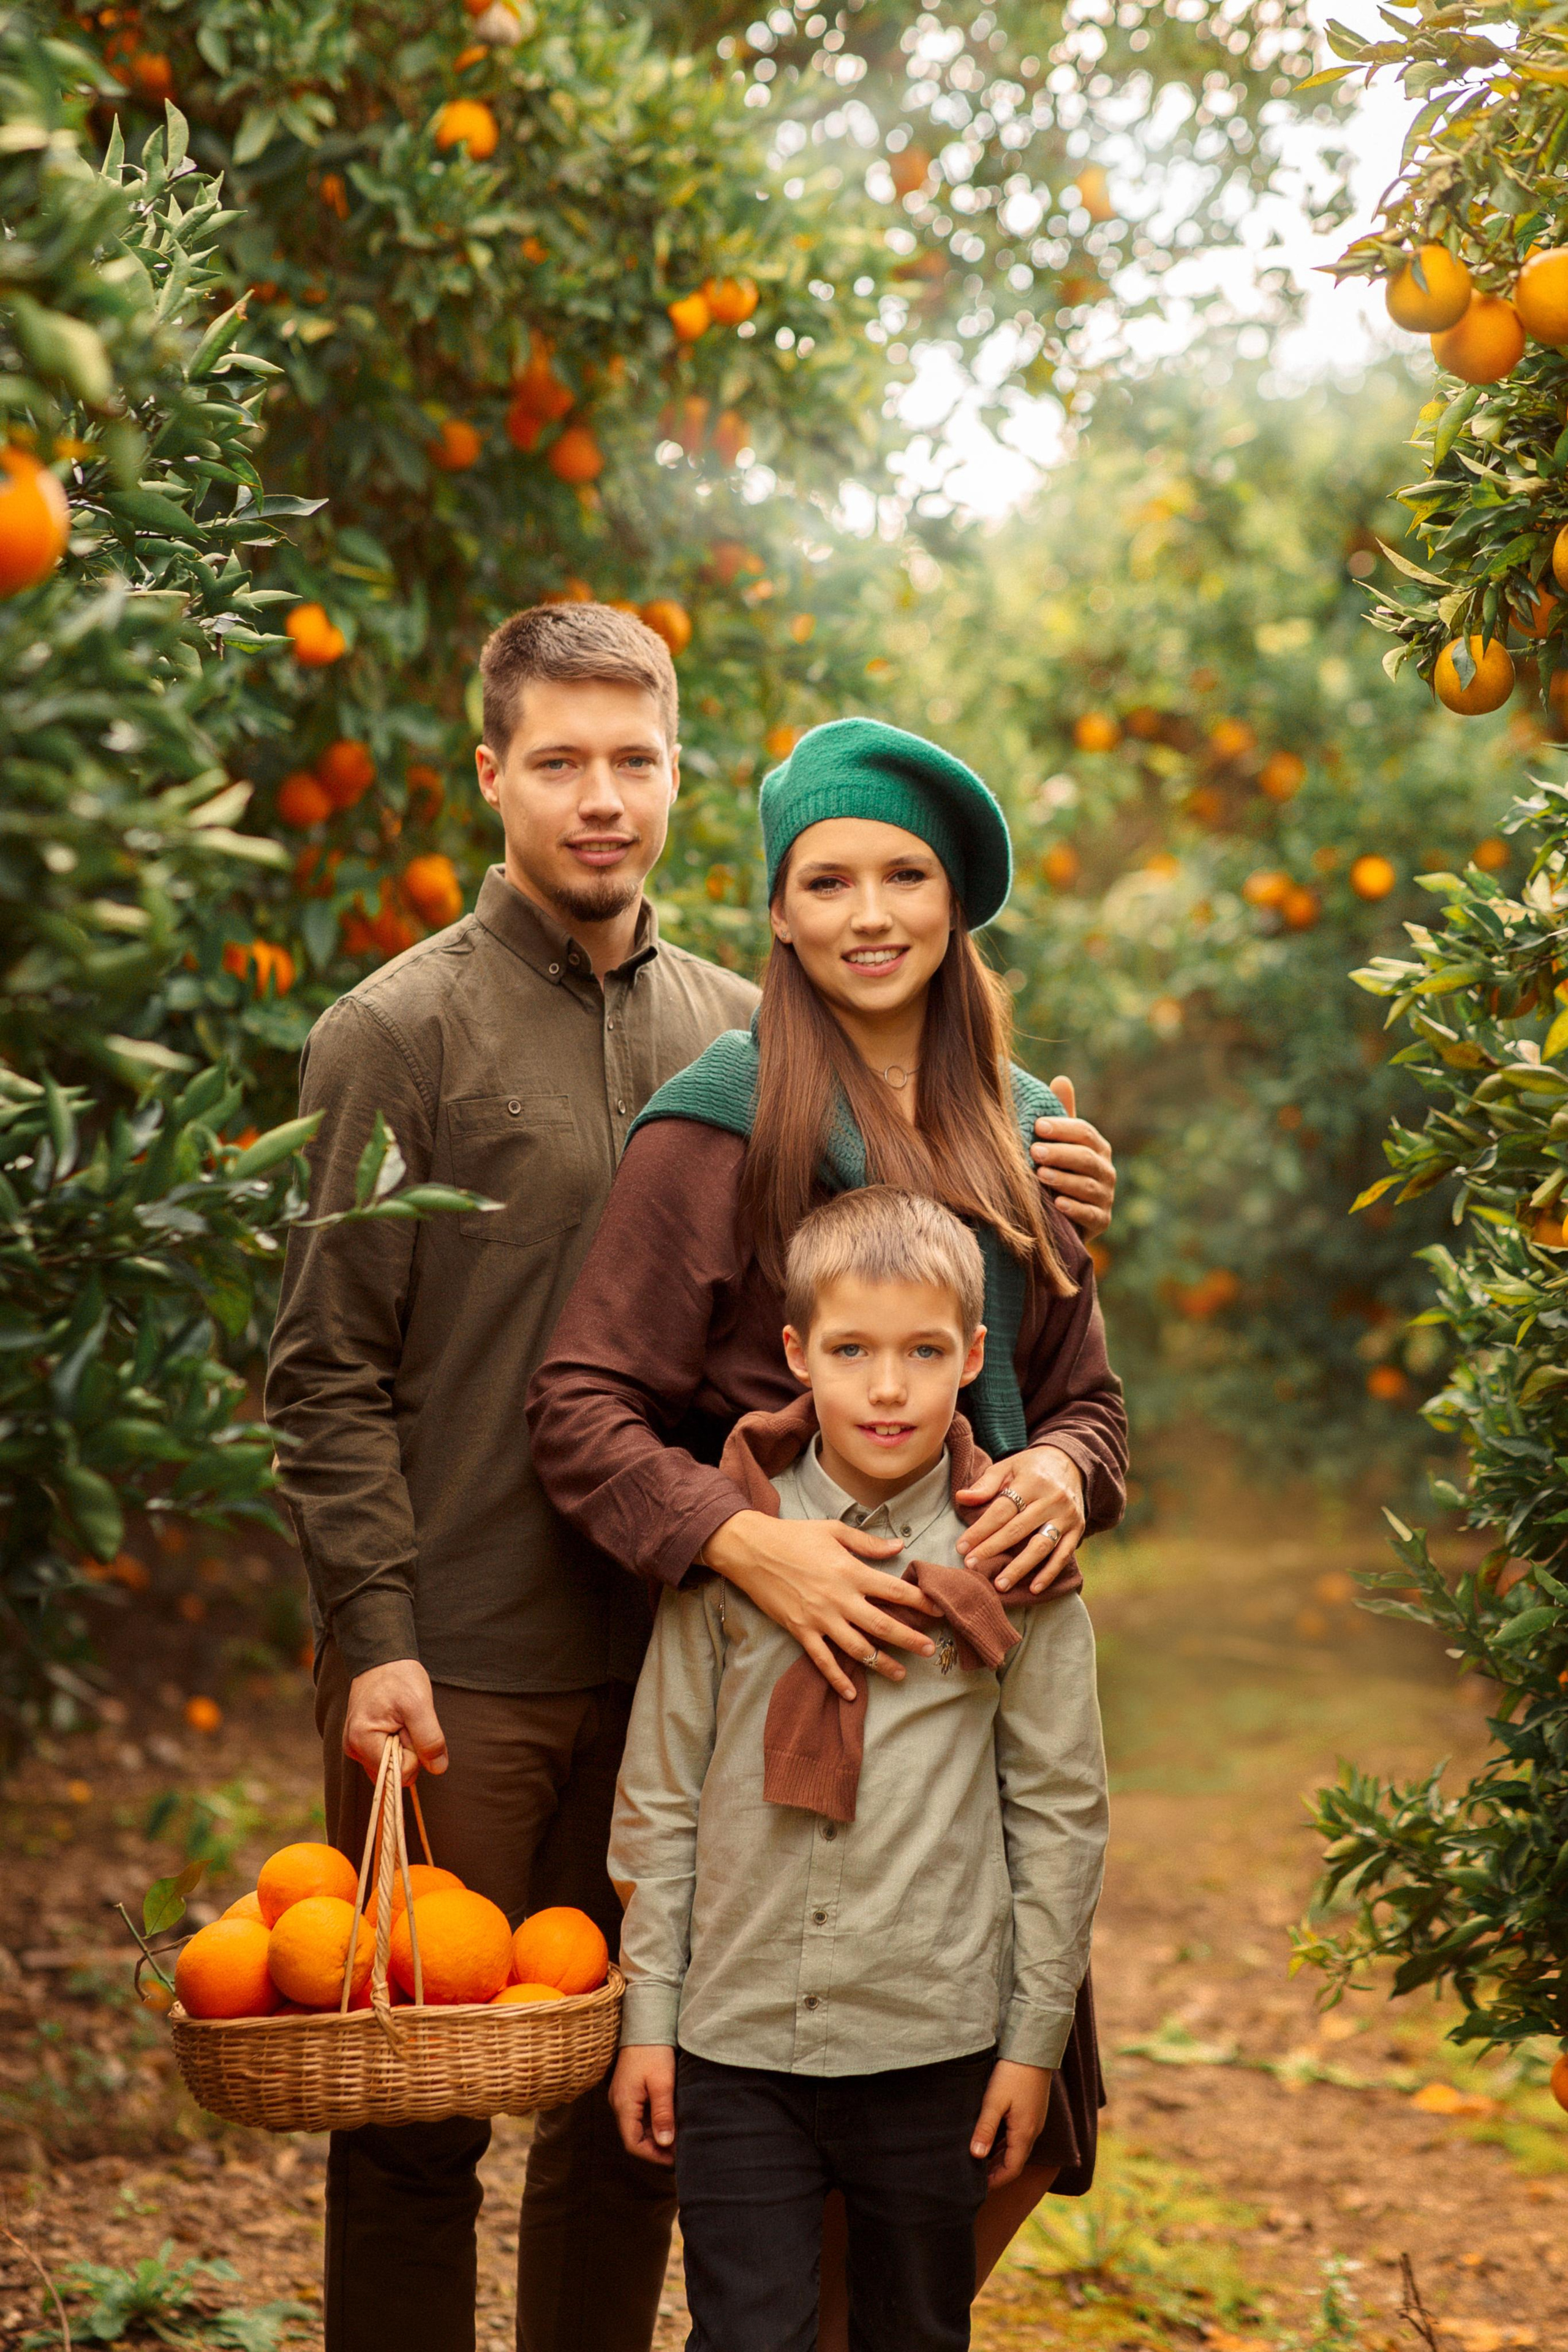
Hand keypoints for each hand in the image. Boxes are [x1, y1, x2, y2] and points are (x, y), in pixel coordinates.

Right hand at [343, 1659, 447, 1782]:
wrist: (382, 1658)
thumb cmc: (399, 1677)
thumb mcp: (419, 1704)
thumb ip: (429, 1739)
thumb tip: (438, 1769)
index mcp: (362, 1740)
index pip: (399, 1772)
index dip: (415, 1752)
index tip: (411, 1725)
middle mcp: (353, 1748)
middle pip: (394, 1772)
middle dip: (409, 1750)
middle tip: (407, 1721)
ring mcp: (356, 1747)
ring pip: (391, 1766)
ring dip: (404, 1748)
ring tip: (401, 1720)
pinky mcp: (362, 1743)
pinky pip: (386, 1757)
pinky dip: (397, 1744)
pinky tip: (396, 1724)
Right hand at [611, 2045, 676, 2165]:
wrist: (646, 2022)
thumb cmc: (653, 2050)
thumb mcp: (662, 2083)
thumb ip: (663, 2114)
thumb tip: (665, 2144)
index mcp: (623, 2104)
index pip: (633, 2144)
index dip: (653, 2156)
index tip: (675, 2159)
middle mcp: (619, 2103)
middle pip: (635, 2137)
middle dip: (657, 2147)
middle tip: (680, 2151)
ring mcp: (623, 2096)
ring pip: (638, 2126)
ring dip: (656, 2134)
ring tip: (679, 2137)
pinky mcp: (630, 2090)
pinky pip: (640, 2114)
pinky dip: (654, 2121)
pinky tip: (670, 2120)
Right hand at [701, 1510, 939, 1701]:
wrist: (751, 1549)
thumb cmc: (793, 1535)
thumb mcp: (833, 1530)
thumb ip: (868, 1542)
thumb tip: (899, 1547)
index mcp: (850, 1571)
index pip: (894, 1589)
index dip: (919, 1601)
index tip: (937, 1610)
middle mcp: (839, 1598)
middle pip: (882, 1624)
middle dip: (910, 1639)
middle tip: (930, 1650)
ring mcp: (819, 1618)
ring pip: (857, 1648)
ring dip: (882, 1663)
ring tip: (902, 1674)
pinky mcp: (800, 1631)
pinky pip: (822, 1660)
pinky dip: (837, 1679)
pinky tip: (851, 1694)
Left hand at [955, 1445, 1084, 1595]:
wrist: (1071, 1464)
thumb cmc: (1031, 1467)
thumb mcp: (1008, 1466)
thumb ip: (986, 1484)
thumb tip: (961, 1497)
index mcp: (1032, 1481)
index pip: (1002, 1510)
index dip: (980, 1530)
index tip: (961, 1547)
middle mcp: (1052, 1499)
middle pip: (1018, 1529)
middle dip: (993, 1549)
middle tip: (971, 1565)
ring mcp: (1067, 1516)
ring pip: (1041, 1546)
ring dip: (1020, 1568)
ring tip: (1000, 1584)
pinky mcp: (1077, 1530)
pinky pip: (1063, 1555)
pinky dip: (1049, 1573)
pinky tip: (1033, 1588)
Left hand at [971, 2060, 1051, 2188]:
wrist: (1034, 2049)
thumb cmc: (1012, 2073)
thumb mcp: (994, 2100)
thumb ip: (985, 2129)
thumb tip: (975, 2156)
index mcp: (1025, 2133)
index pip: (1012, 2170)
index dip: (996, 2181)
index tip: (978, 2189)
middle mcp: (1033, 2131)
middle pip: (1015, 2161)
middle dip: (997, 2172)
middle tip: (976, 2178)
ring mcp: (1034, 2121)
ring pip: (1017, 2148)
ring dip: (1000, 2157)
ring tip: (980, 2161)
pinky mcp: (1032, 2110)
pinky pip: (1019, 2136)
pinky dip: (1006, 2144)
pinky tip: (992, 2139)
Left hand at [1031, 1074, 1115, 1240]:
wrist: (1062, 1217)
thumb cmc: (1058, 1171)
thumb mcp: (1059, 1144)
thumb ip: (1062, 1116)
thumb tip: (1061, 1079)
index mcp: (1097, 1148)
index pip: (1085, 1133)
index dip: (1063, 1128)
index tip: (1038, 1126)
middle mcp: (1106, 1171)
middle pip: (1087, 1159)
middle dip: (1060, 1154)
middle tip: (1034, 1151)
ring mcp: (1105, 1197)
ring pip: (1088, 1186)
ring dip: (1064, 1180)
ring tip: (1040, 1176)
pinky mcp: (1101, 1221)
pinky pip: (1091, 1215)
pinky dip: (1075, 1209)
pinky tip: (1057, 1204)